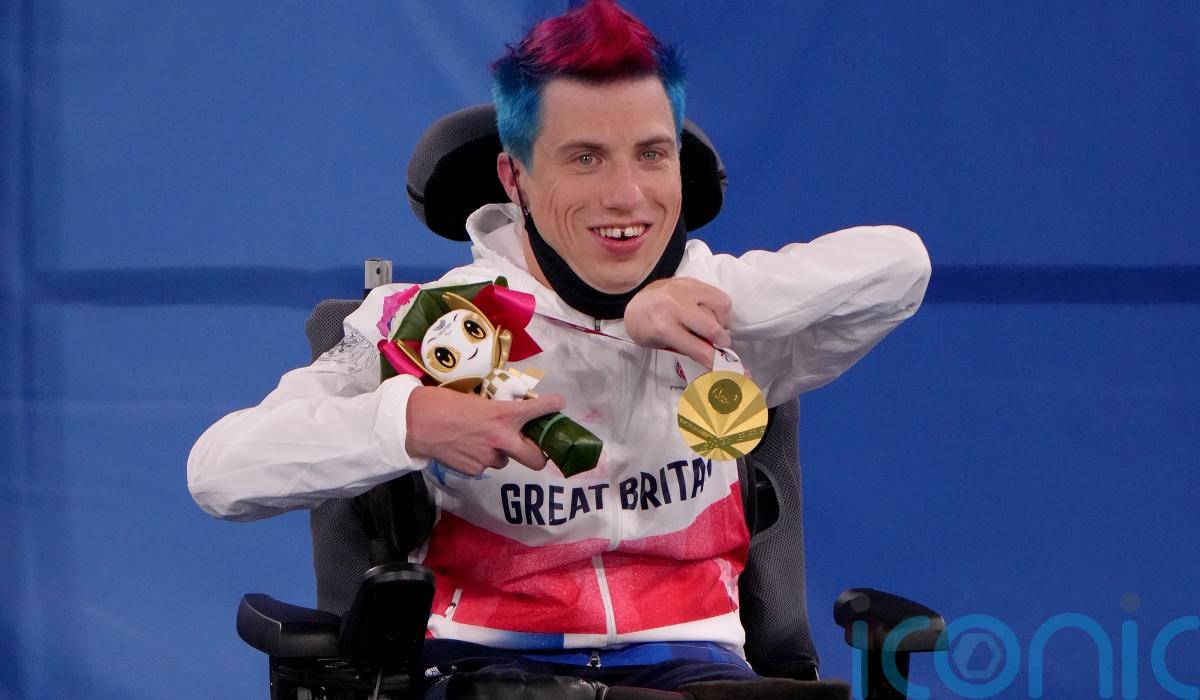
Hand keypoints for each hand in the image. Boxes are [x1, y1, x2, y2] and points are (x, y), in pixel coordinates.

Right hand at [404, 386, 565, 476]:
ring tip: (479, 439)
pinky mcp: (474, 470)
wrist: (415, 423)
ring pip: (505, 460)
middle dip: (538, 454)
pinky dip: (480, 458)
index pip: (537, 410)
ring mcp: (488, 458)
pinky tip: (464, 447)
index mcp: (503, 415)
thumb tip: (508, 416)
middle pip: (536, 458)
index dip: (552, 406)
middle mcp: (501, 439)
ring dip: (500, 452)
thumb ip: (497, 411)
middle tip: (532, 446)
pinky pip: (485, 465)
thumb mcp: (476, 399)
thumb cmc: (442, 402)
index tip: (559, 404)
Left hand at [625, 277, 731, 368]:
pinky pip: (717, 293)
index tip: (726, 366)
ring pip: (721, 305)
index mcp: (663, 327)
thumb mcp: (662, 345)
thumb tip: (715, 359)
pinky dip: (719, 307)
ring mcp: (683, 290)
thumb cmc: (647, 329)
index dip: (715, 360)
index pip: (697, 348)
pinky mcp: (690, 281)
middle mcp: (674, 305)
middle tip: (722, 344)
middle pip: (712, 326)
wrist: (635, 304)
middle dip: (723, 340)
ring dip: (723, 320)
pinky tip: (711, 313)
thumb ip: (688, 350)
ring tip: (715, 325)